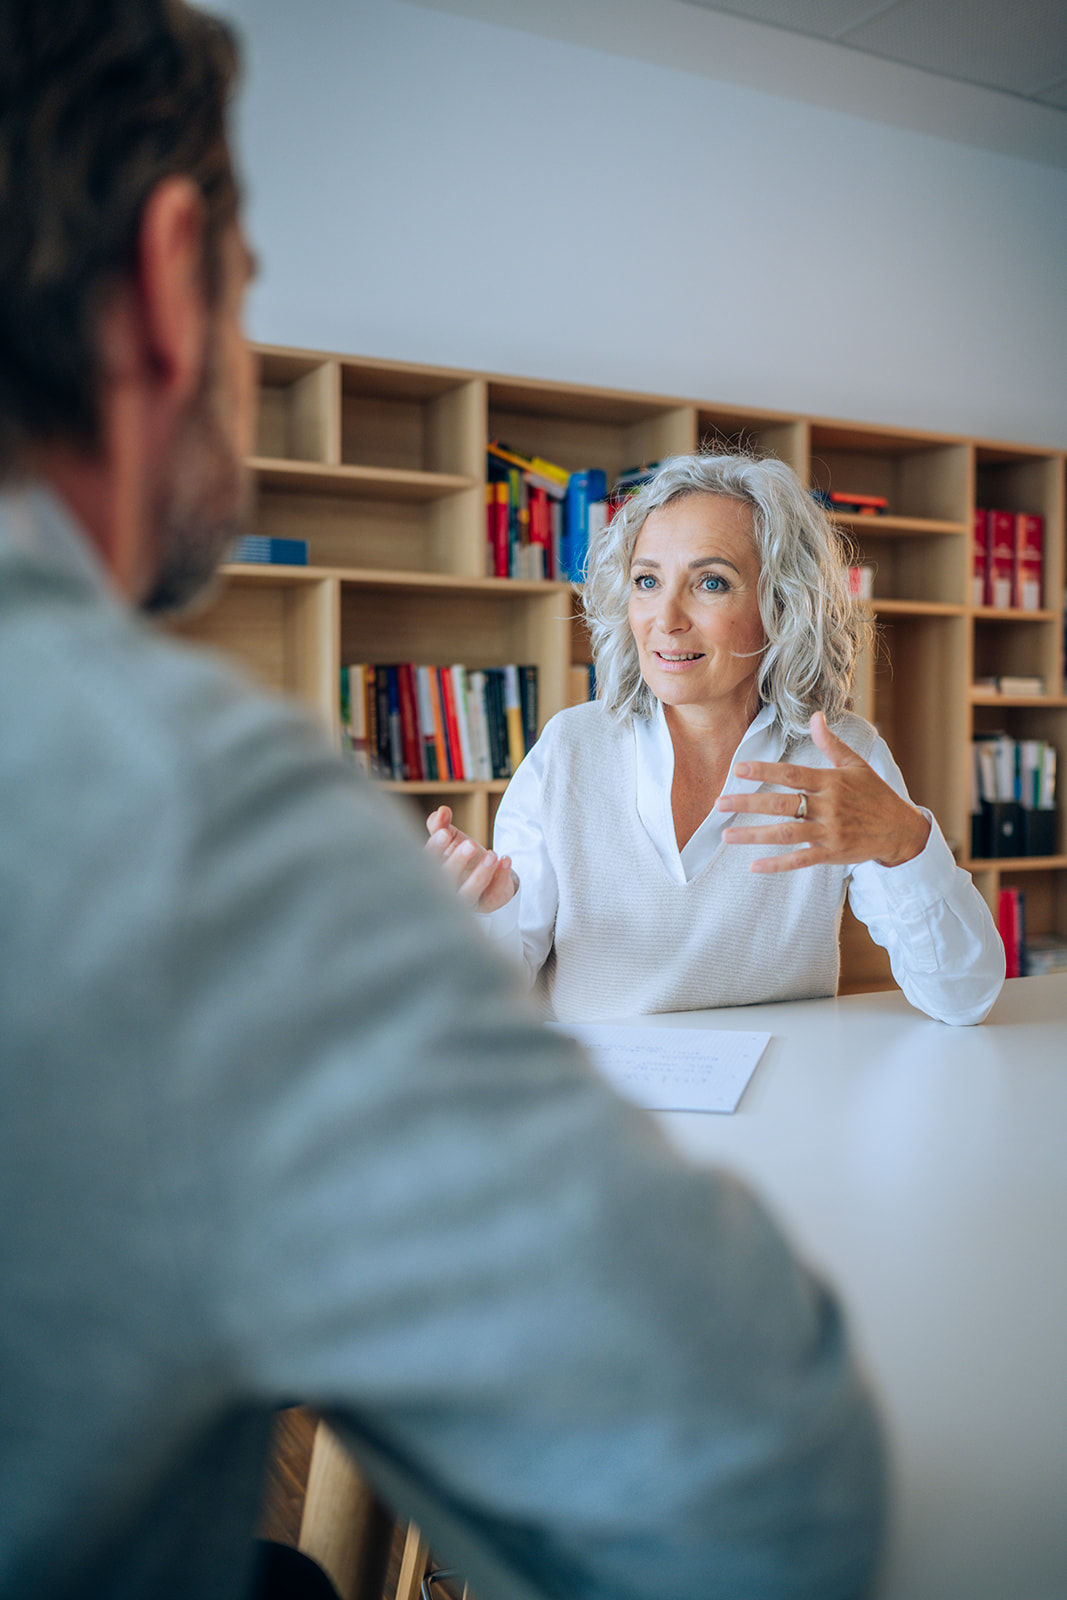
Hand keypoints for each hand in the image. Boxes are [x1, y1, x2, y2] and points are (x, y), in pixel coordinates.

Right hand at [424, 805, 517, 911]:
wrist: (490, 875)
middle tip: (469, 844)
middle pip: (447, 881)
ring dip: (480, 874)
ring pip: (469, 893)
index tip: (444, 833)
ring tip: (491, 855)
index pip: (428, 863)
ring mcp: (467, 900)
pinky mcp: (488, 904)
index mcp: (433, 873)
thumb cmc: (465, 858)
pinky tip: (504, 859)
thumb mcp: (452, 839)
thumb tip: (441, 811)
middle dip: (457, 862)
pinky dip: (500, 877)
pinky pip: (493, 894)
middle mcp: (446, 891)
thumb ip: (442, 825)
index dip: (435, 849)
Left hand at [717, 712, 930, 873]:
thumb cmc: (876, 794)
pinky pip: (800, 860)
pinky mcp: (831, 854)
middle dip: (747, 803)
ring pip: (786, 833)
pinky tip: (754, 865)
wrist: (900, 830)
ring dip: (754, 835)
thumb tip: (815, 716)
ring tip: (726, 834)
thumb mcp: (856, 765)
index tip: (739, 768)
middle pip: (782, 803)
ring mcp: (829, 832)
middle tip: (718, 803)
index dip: (765, 771)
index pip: (792, 774)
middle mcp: (828, 807)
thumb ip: (831, 743)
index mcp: (831, 782)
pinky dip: (777, 864)